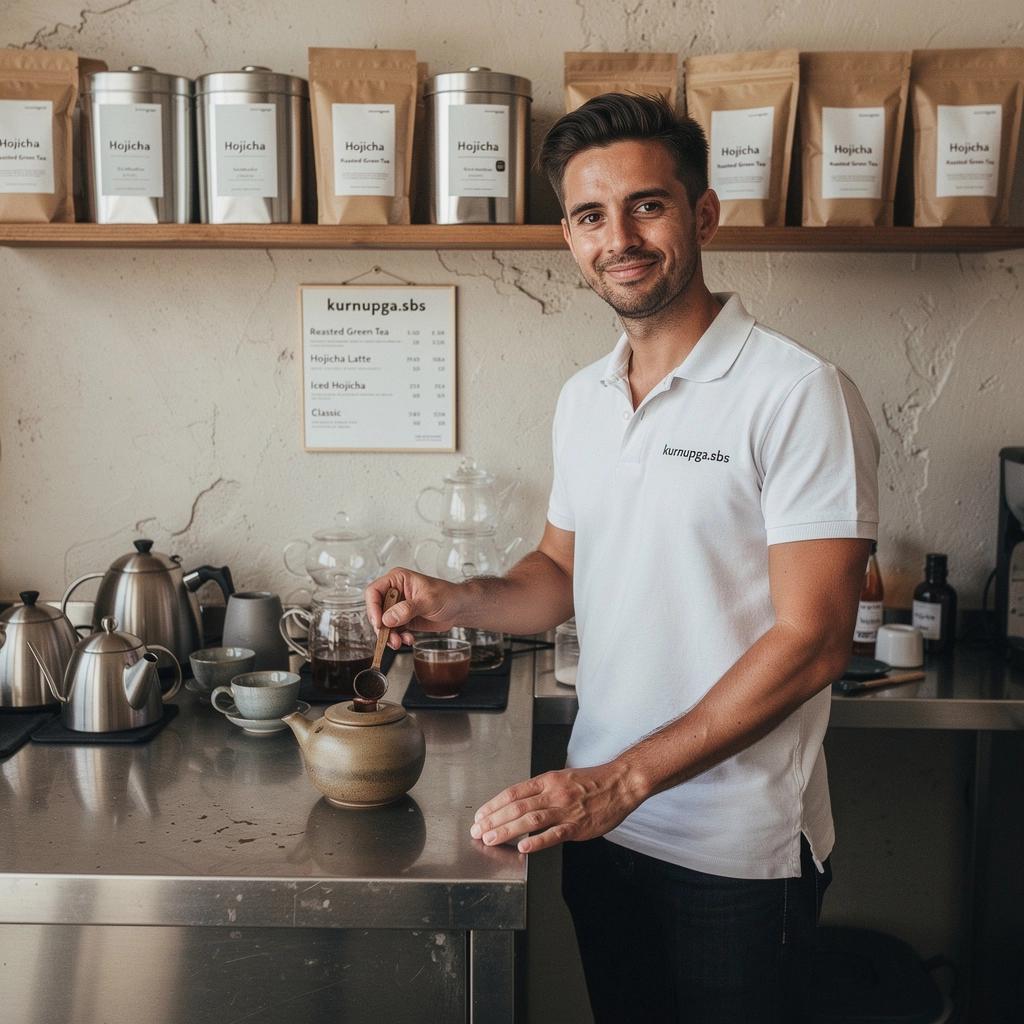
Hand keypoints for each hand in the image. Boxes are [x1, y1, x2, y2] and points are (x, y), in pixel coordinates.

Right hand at [364, 567, 465, 648]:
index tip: (379, 623)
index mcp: (397, 580)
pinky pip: (393, 631)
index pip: (374, 591)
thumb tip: (388, 619)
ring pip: (383, 624)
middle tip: (389, 637)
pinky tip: (408, 639)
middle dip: (382, 627)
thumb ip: (407, 609)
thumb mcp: (428, 601)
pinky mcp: (402, 620)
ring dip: (389, 636)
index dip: (373, 608)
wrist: (459, 608)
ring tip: (399, 642)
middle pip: (376, 610)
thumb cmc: (447, 596)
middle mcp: (395, 593)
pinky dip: (397, 638)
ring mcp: (397, 607)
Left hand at [470, 762, 646, 853]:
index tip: (480, 815)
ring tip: (490, 838)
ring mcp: (564, 809)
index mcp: (546, 781)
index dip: (493, 805)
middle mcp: (552, 793)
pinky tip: (523, 847)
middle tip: (477, 831)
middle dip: (493, 819)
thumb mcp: (562, 778)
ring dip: (506, 830)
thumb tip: (520, 803)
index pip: (512, 793)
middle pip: (516, 806)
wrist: (620, 783)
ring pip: (529, 819)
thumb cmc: (592, 781)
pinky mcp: (577, 825)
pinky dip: (537, 841)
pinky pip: (554, 834)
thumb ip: (541, 791)